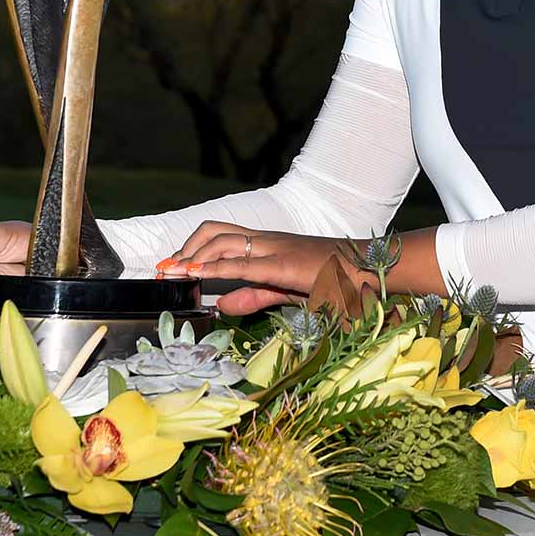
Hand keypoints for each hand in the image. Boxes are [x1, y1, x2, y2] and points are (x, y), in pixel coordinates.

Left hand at [160, 221, 358, 316]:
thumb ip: (253, 295)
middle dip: (185, 249)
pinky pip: (244, 262)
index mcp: (267, 244)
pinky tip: (199, 273)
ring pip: (222, 240)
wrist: (368, 271)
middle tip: (166, 271)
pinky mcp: (283, 264)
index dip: (193, 248)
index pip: (221, 236)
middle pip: (214, 231)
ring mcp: (274, 248)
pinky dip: (216, 266)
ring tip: (175, 273)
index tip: (173, 266)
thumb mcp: (285, 290)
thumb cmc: (334, 280)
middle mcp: (267, 240)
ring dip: (193, 256)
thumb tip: (220, 304)